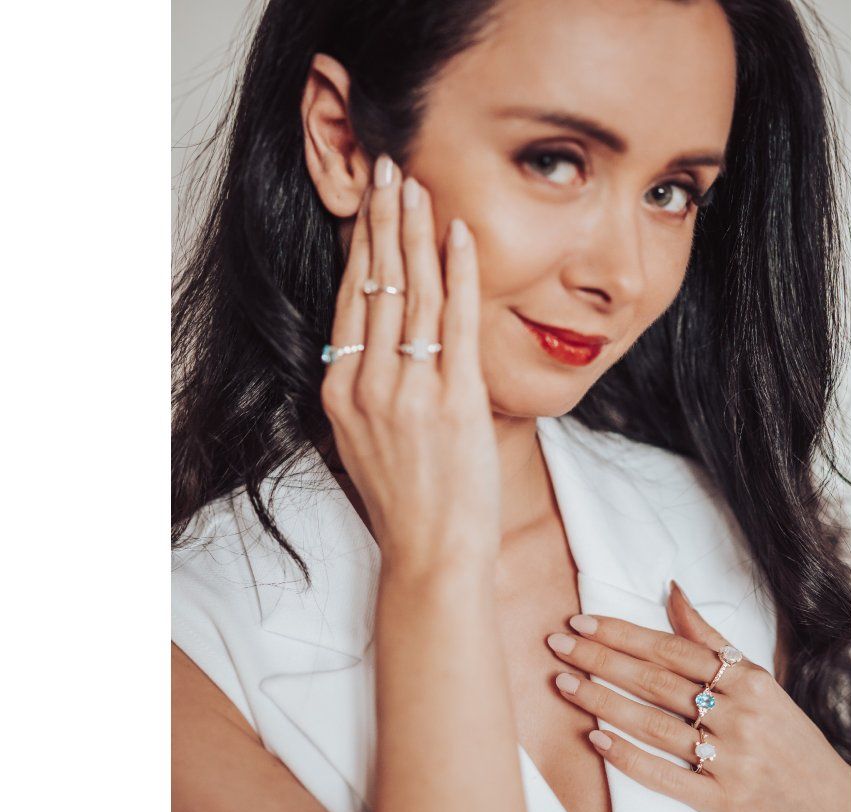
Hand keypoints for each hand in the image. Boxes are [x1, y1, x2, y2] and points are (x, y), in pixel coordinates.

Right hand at [320, 156, 500, 570]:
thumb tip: (377, 342)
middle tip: (389, 169)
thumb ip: (366, 389)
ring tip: (419, 187)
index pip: (350, 301)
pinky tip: (462, 235)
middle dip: (383, 221)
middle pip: (375, 285)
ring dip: (417, 233)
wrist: (430, 554)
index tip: (368, 207)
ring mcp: (409, 392)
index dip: (362, 248)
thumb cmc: (404, 502)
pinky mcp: (454, 400)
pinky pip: (455, 322)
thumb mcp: (363, 442)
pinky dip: (460, 274)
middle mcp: (367, 385)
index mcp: (340, 392)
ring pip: (412, 293)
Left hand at [547, 583, 850, 811]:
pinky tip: (596, 738)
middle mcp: (739, 716)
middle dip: (601, 659)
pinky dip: (629, 756)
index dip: (622, 634)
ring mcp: (731, 761)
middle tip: (557, 645)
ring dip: (603, 701)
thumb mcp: (759, 681)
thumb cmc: (787, 739)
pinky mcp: (723, 803)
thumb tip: (671, 590)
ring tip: (565, 684)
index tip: (581, 621)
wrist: (834, 810)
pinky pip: (665, 776)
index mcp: (747, 681)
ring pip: (654, 724)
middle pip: (656, 682)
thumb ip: (711, 639)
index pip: (671, 649)